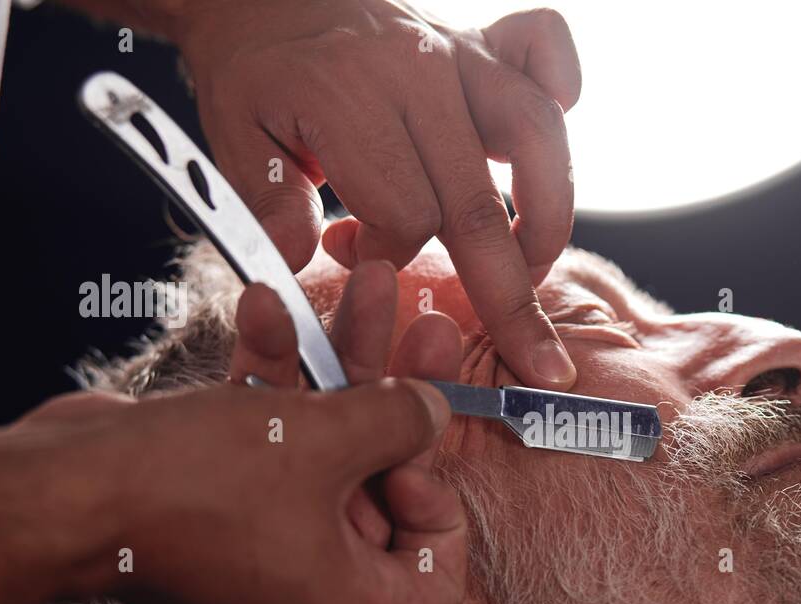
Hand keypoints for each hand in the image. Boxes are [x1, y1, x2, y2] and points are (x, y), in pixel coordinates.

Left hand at [174, 0, 580, 389]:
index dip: (393, 260)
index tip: (365, 266)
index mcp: (350, 100)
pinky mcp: (480, 41)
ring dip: (550, 214)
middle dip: (512, 295)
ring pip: (536, 135)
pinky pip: (543, 47)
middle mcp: (417, 73)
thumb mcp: (236, 139)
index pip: (406, 214)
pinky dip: (564, 84)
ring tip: (542, 270)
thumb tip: (295, 266)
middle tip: (542, 364)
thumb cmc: (255, 75)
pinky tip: (561, 128)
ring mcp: (458, 53)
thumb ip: (270, 204)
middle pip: (479, 201)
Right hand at [222, 259, 475, 603]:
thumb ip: (399, 421)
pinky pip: (267, 441)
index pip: (439, 574)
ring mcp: (262, 543)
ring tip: (370, 281)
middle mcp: (312, 585)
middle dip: (400, 394)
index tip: (409, 458)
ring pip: (327, 449)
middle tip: (425, 324)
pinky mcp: (219, 502)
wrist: (57, 492)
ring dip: (342, 363)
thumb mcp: (325, 442)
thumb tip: (434, 409)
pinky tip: (267, 307)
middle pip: (386, 486)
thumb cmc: (191, 488)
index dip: (440, 508)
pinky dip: (271, 380)